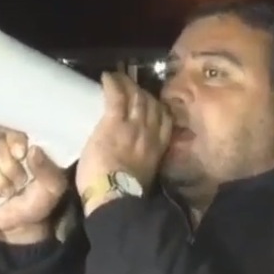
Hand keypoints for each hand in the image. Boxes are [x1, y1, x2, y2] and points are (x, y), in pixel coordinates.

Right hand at [0, 130, 67, 241]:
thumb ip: (47, 169)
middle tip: (20, 183)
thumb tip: (33, 150)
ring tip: (9, 192)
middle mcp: (5, 150)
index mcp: (25, 147)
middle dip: (9, 169)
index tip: (21, 154)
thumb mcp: (53, 187)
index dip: (14, 141)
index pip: (14, 132)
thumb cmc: (39, 201)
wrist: (21, 225)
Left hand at [76, 72, 172, 201]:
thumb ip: (145, 163)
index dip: (160, 108)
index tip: (153, 103)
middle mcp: (150, 133)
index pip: (166, 121)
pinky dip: (113, 84)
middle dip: (143, 93)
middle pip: (152, 105)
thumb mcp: (144, 176)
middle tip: (132, 86)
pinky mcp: (114, 123)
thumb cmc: (124, 195)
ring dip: (128, 85)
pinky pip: (117, 97)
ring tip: (119, 78)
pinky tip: (107, 76)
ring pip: (136, 98)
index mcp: (158, 149)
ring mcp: (133, 127)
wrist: (115, 197)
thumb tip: (136, 163)